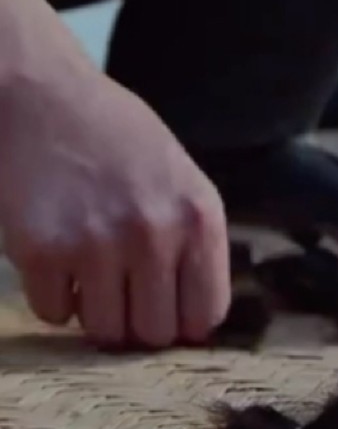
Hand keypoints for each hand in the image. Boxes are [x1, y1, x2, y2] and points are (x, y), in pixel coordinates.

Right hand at [0, 72, 230, 348]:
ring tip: (91, 276)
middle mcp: (154, 234)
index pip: (206, 313)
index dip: (184, 323)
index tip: (167, 312)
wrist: (40, 95)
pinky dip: (53, 299)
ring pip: (105, 331)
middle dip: (138, 323)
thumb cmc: (117, 139)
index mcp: (198, 218)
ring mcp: (95, 244)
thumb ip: (195, 245)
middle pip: (154, 332)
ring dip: (96, 314)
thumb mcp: (183, 181)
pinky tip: (56, 262)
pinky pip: (54, 314)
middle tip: (123, 296)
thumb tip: (196, 323)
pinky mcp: (40, 250)